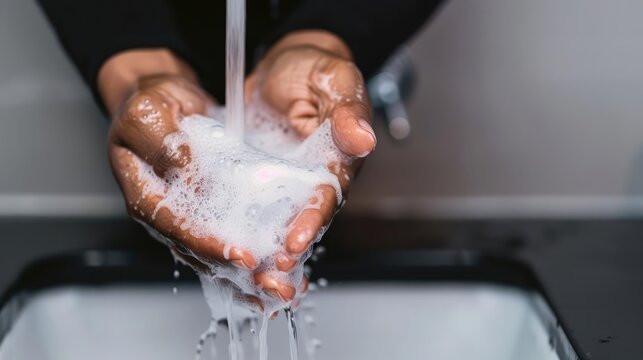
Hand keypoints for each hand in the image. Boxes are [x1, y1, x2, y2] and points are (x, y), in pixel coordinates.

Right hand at [101, 50, 300, 307]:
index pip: (177, 228)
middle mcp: (168, 214)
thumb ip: (163, 141)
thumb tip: (186, 165)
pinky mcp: (210, 212)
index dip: (208, 244)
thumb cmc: (149, 104)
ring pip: (219, 255)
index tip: (241, 257)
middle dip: (239, 272)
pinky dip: (256, 255)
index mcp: (146, 195)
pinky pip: (232, 238)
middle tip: (273, 286)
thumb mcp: (148, 112)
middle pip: (202, 253)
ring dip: (251, 275)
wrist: (162, 101)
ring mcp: (189, 217)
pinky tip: (281, 271)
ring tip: (284, 289)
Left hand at [246, 31, 376, 271]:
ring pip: (271, 225)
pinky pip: (244, 210)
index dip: (312, 220)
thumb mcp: (333, 78)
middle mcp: (309, 182)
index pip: (326, 198)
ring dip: (260, 251)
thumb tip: (362, 138)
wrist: (283, 69)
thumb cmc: (313, 71)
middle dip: (285, 251)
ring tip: (245, 273)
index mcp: (336, 162)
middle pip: (300, 223)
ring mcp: (281, 186)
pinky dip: (234, 231)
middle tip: (268, 273)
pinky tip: (219, 251)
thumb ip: (347, 108)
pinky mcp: (253, 183)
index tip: (296, 240)